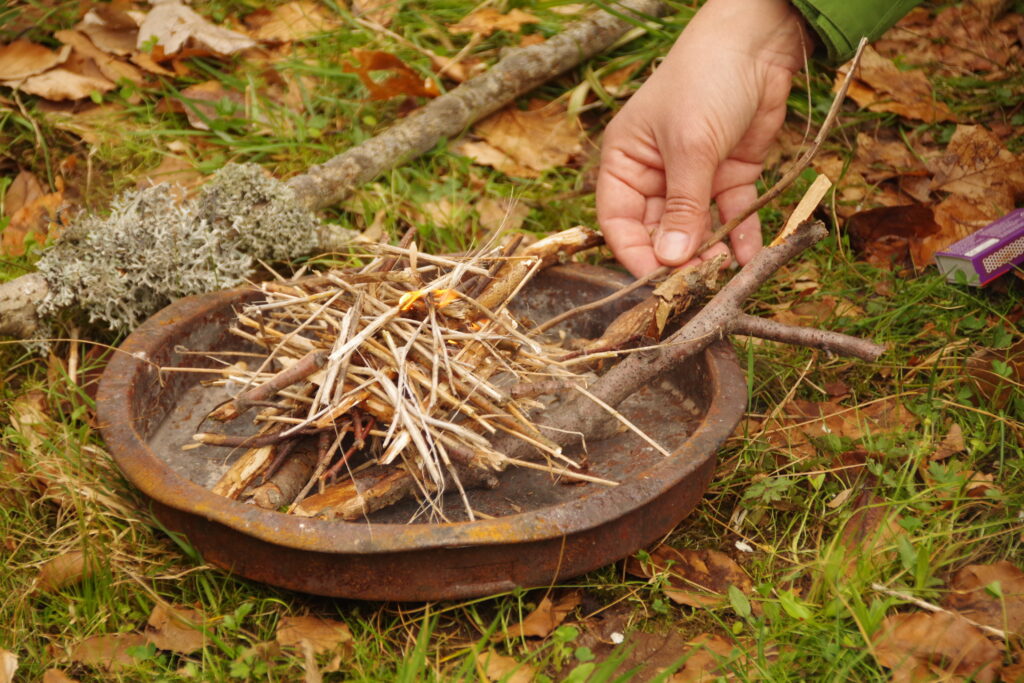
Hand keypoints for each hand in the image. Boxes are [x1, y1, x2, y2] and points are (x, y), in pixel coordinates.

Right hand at [596, 0, 811, 276]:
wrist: (759, 41)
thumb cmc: (706, 79)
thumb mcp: (690, 146)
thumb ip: (682, 207)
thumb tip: (670, 260)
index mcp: (625, 162)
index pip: (619, 222)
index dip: (635, 254)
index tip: (657, 283)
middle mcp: (654, 174)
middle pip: (657, 231)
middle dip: (676, 259)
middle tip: (696, 283)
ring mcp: (693, 176)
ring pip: (695, 228)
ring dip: (708, 252)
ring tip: (723, 273)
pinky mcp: (728, 174)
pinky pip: (729, 214)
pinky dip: (739, 234)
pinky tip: (747, 257)